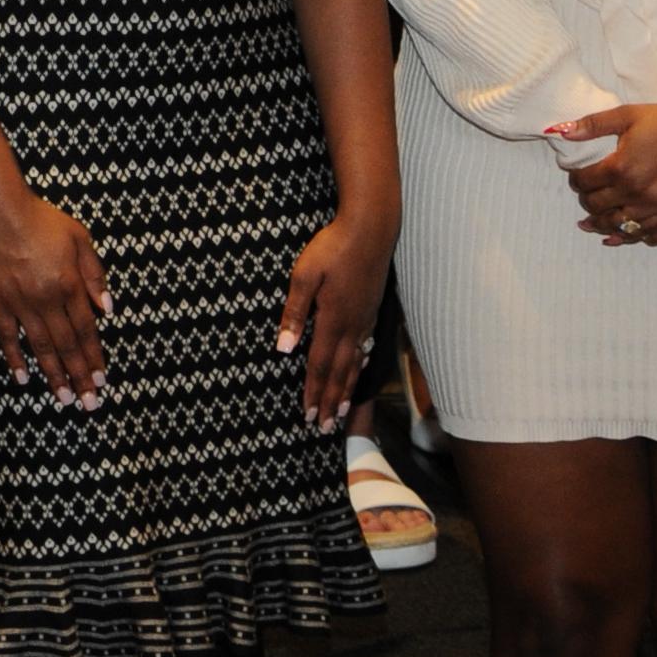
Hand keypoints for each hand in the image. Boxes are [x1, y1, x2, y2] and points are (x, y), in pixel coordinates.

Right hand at [0, 186, 111, 408]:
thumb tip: (108, 309)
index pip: (87, 330)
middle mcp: (48, 300)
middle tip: (89, 403)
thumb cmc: (43, 220)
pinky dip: (16, 359)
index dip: (95, 357)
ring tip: (63, 398)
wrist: (1, 211)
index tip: (102, 380)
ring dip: (54, 375)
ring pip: (42, 347)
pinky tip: (23, 378)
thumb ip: (95, 275)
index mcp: (70, 285)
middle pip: (68, 346)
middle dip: (80, 376)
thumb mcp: (81, 239)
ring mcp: (21, 304)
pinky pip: (9, 336)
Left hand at [275, 200, 394, 427]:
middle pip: (340, 372)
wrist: (371, 228)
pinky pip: (366, 346)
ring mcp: (366, 319)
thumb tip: (283, 348)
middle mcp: (352, 326)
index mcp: (332, 320)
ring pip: (355, 363)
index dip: (314, 392)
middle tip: (324, 429)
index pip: (320, 366)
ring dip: (346, 389)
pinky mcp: (373, 309)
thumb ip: (294, 312)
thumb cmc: (333, 247)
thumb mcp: (304, 275)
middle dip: (330, 401)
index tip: (309, 416)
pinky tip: (359, 368)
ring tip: (341, 412)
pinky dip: (360, 365)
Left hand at [556, 103, 656, 243]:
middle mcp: (634, 191)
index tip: (576, 176)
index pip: (584, 182)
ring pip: (616, 224)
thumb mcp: (626, 116)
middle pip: (597, 206)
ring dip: (601, 222)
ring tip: (592, 220)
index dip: (575, 179)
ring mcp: (653, 205)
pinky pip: (643, 232)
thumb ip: (592, 125)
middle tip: (586, 194)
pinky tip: (617, 232)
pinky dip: (627, 234)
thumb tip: (562, 131)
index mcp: (620, 167)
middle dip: (586, 200)